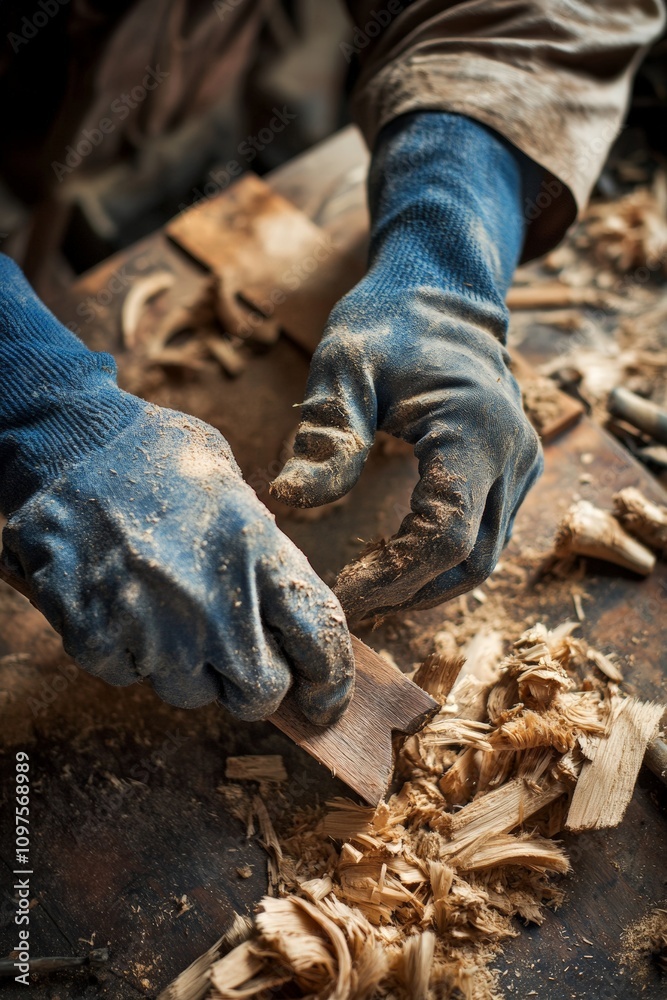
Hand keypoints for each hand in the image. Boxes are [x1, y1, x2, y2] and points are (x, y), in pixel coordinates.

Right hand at [0, 257, 353, 722]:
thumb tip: (284, 609)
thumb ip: (264, 556)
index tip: (324, 700)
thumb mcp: (233, 489)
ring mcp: (154, 629)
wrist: (64, 442)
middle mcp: (214, 604)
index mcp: (259, 555)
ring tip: (166, 605)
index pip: (321, 641)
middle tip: (238, 656)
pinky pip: (129, 675)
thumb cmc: (155, 454)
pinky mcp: (98, 641)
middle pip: (259, 693)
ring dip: (187, 665)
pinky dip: (129, 651)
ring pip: (190, 692)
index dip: (330, 682)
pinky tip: (122, 600)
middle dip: (254, 684)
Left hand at [271, 112, 542, 620]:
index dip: (395, 577)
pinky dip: (441, 564)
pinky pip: (484, 537)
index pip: (445, 533)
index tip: (343, 596)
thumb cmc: (387, 324)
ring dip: (427, 587)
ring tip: (367, 595)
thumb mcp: (343, 365)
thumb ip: (326, 433)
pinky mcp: (513, 472)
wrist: (441, 296)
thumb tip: (290, 501)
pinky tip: (395, 568)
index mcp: (475, 428)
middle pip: (471, 560)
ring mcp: (521, 465)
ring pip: (483, 558)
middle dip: (409, 594)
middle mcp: (514, 454)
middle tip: (349, 606)